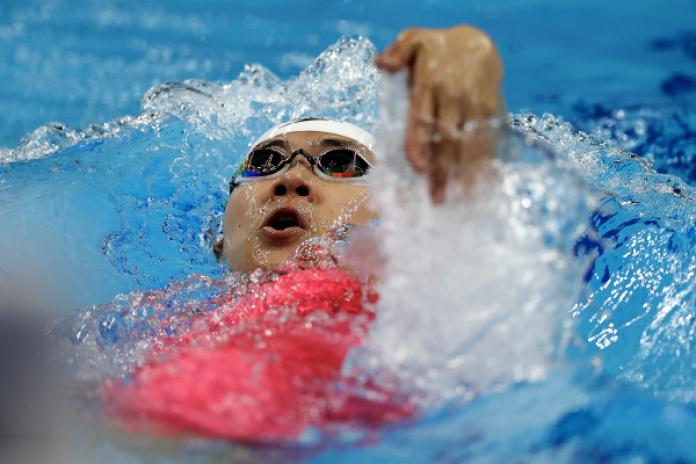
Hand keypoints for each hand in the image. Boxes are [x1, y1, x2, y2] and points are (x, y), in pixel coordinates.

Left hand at [376, 25, 504, 201]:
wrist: (478, 43)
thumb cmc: (437, 49)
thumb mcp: (414, 39)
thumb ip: (398, 52)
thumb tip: (381, 62)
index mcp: (431, 85)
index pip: (423, 118)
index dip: (420, 143)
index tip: (418, 168)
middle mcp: (454, 98)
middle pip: (448, 138)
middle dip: (443, 170)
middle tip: (437, 199)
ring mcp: (476, 106)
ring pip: (472, 143)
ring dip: (469, 173)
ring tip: (464, 200)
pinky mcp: (492, 112)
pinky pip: (491, 140)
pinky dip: (489, 164)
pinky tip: (487, 186)